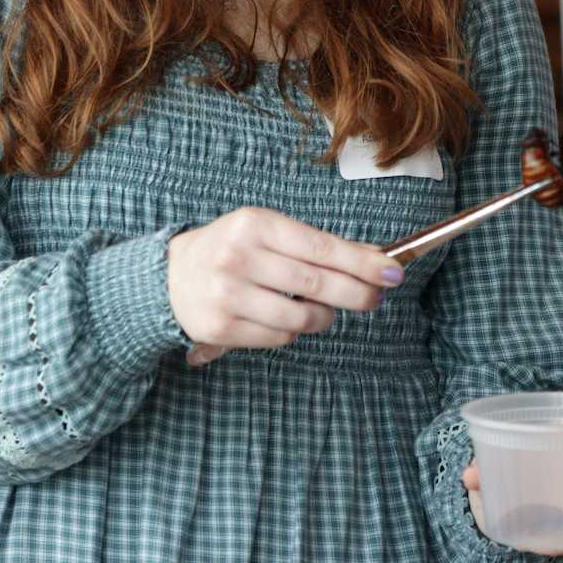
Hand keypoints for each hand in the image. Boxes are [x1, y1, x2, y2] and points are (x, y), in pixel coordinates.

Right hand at [168, 207, 400, 367]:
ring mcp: (226, 294)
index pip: (322, 248)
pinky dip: (294, 331)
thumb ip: (316, 245)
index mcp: (255, 224)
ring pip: (300, 317)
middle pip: (316, 284)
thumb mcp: (268, 232)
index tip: (393, 273)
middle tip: (375, 298)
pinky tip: (288, 319)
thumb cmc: (232, 250)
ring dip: (324, 317)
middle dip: (356, 294)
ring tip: (324, 310)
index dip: (362, 264)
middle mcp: (238, 257)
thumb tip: (374, 260)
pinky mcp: (219, 328)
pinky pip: (279, 337)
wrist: (170, 278)